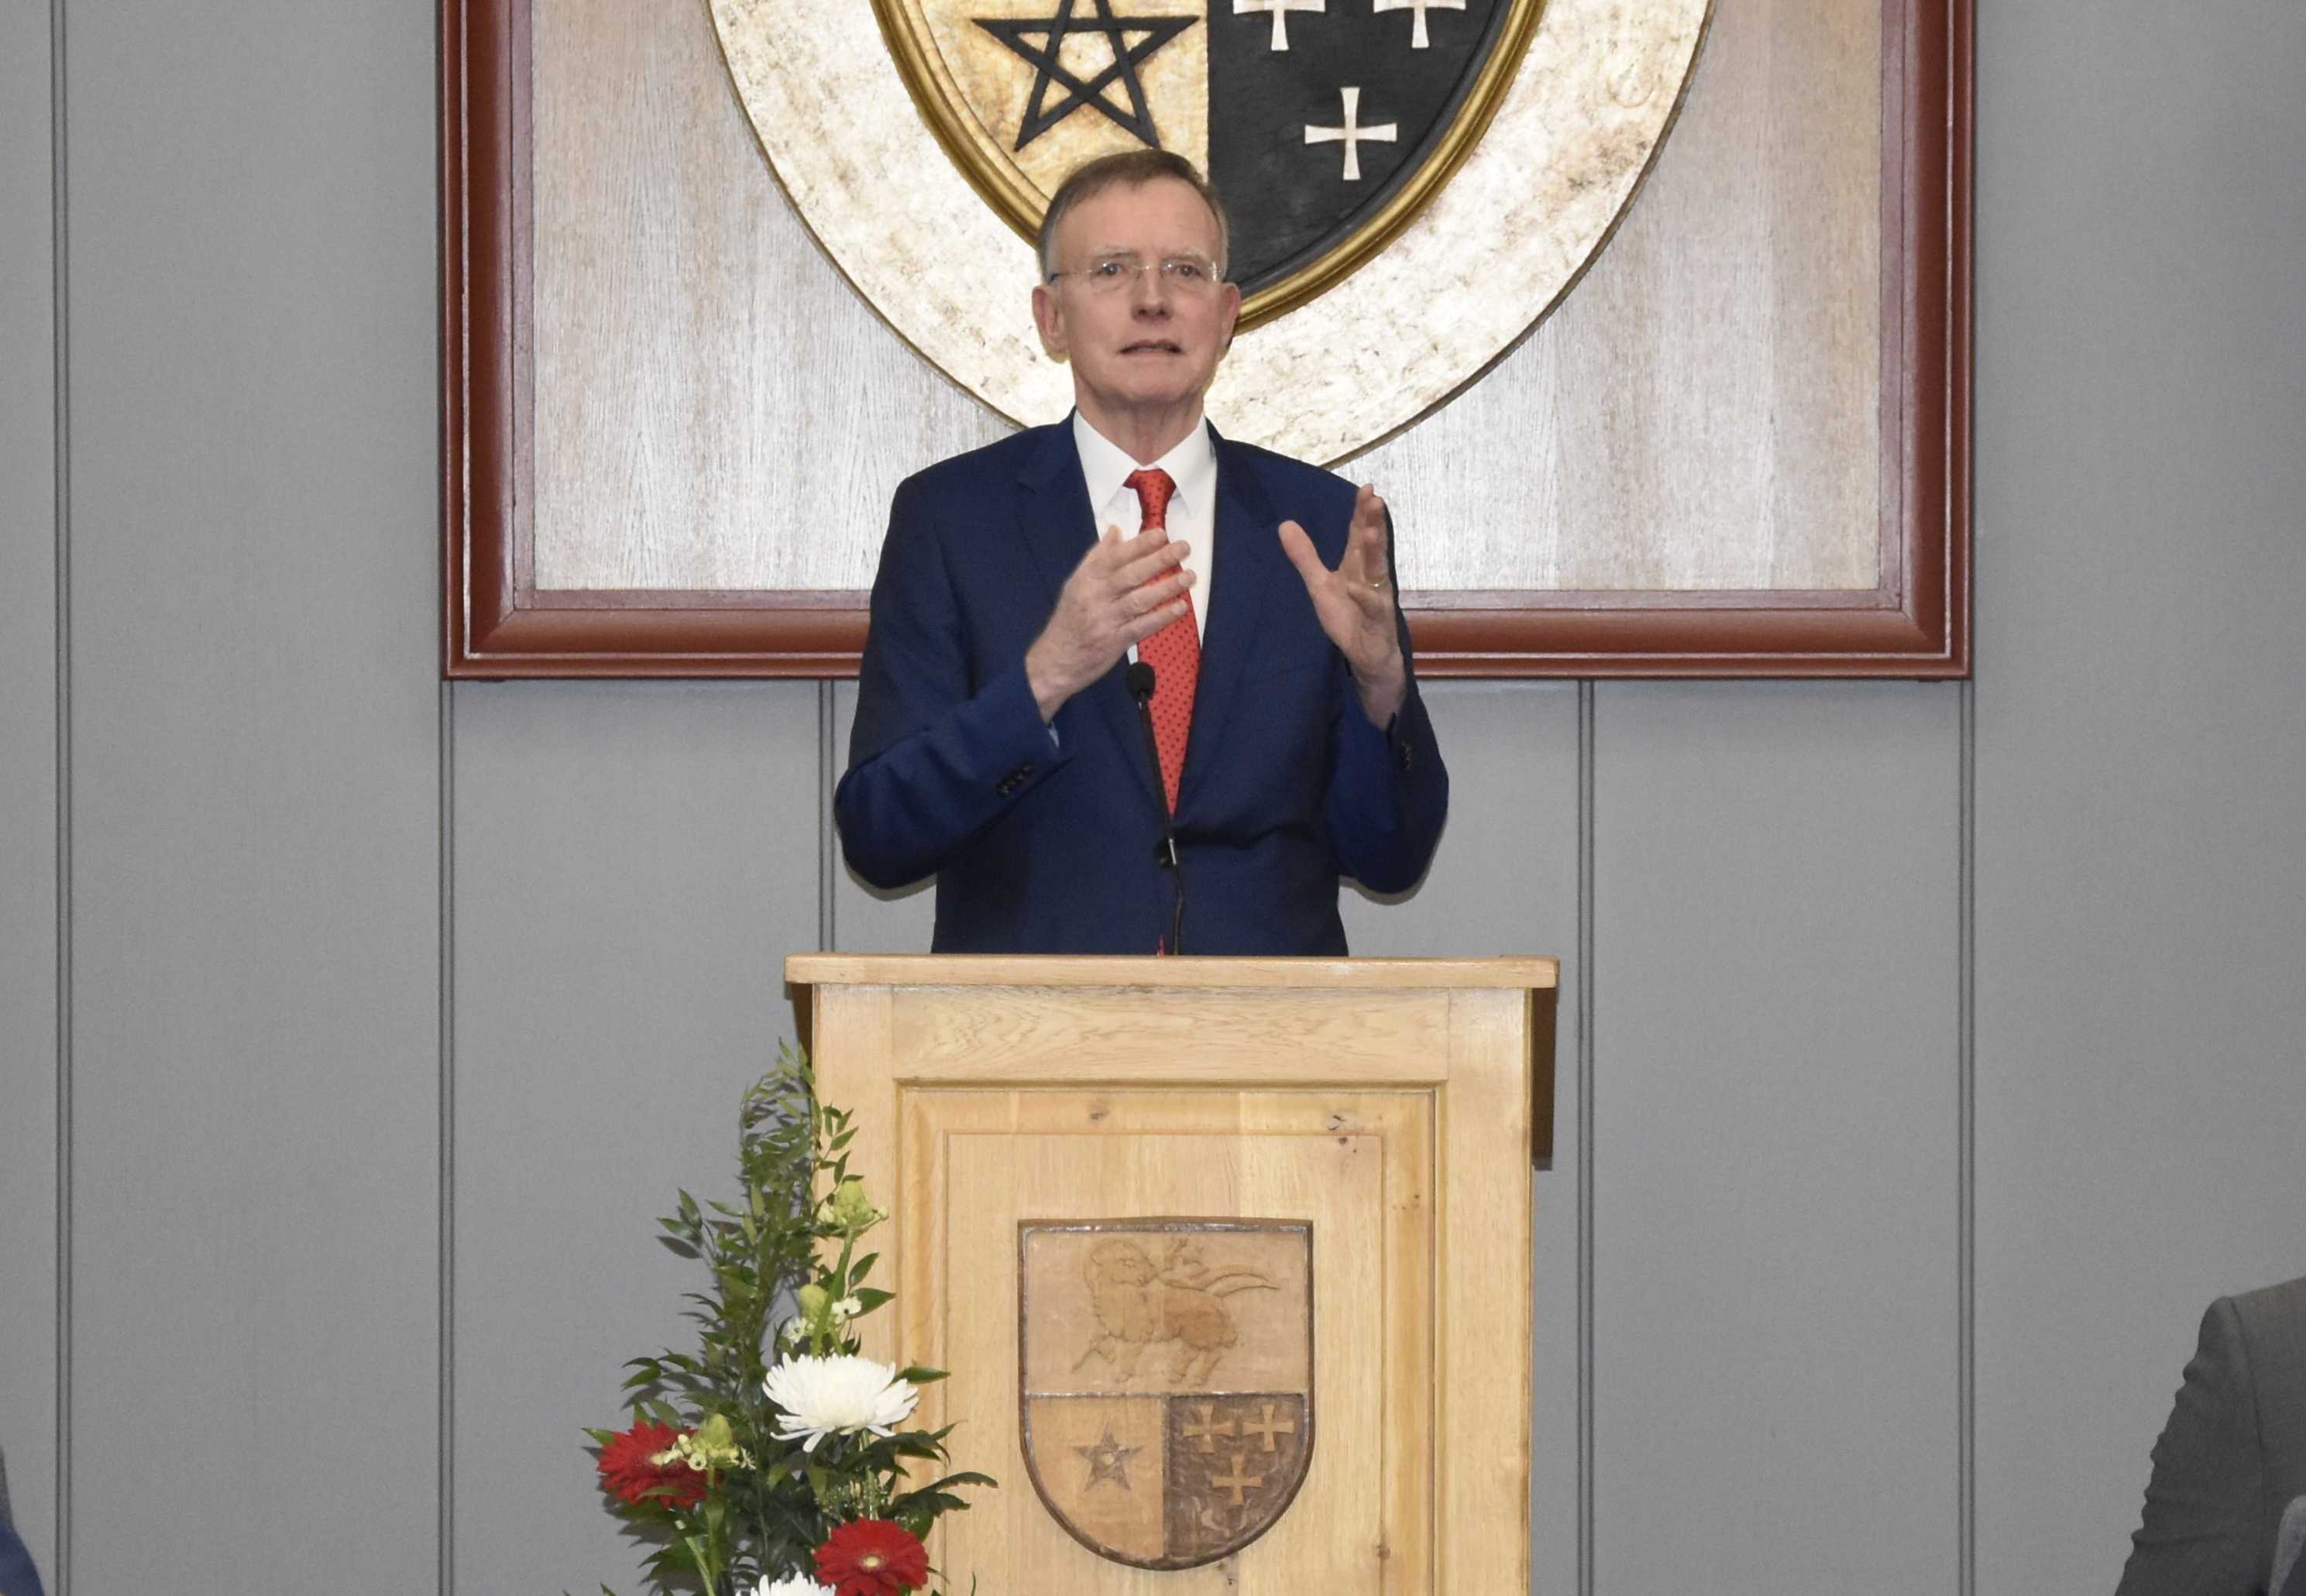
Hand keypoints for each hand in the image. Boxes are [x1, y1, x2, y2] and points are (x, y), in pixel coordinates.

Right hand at [1024, 524, 1195, 720]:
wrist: (1055, 660)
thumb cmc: (1069, 619)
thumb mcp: (1076, 583)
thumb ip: (1097, 557)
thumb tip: (1115, 530)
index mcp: (1086, 579)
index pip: (1115, 557)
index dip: (1139, 544)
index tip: (1161, 534)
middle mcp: (1095, 596)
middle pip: (1131, 574)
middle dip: (1159, 559)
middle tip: (1183, 548)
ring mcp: (1106, 619)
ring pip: (1140, 599)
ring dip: (1166, 587)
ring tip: (1188, 576)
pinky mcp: (1115, 641)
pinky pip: (1142, 626)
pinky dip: (1162, 617)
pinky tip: (1180, 607)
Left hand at [1278, 484, 1405, 726]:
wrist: (1367, 655)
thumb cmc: (1349, 617)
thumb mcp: (1320, 585)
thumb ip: (1305, 557)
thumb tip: (1285, 524)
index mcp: (1357, 566)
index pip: (1360, 534)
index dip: (1362, 512)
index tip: (1366, 488)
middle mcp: (1371, 576)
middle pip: (1373, 546)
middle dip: (1374, 523)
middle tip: (1375, 499)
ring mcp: (1377, 597)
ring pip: (1378, 572)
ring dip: (1376, 553)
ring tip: (1372, 533)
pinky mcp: (1378, 620)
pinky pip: (1373, 607)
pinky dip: (1365, 597)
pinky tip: (1357, 587)